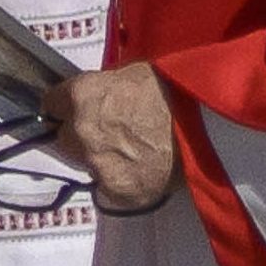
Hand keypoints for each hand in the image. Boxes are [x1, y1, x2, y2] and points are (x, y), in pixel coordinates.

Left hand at [46, 59, 179, 211]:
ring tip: (137, 156)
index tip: (79, 112)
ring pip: (88, 166)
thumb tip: (97, 96)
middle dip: (84, 138)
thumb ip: (105, 88)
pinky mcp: (118, 192)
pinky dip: (125, 186)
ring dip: (105, 162)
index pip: (52, 105)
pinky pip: (111, 192)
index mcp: (81, 95)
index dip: (67, 108)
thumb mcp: (134, 74)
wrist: (214, 124)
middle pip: (67, 139)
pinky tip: (147, 174)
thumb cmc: (179, 90)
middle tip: (115, 136)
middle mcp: (80, 131)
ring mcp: (97, 164)